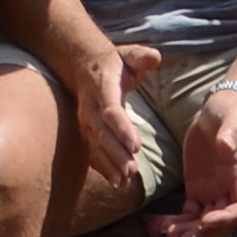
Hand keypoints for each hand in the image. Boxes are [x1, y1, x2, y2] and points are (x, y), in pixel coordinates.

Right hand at [61, 44, 157, 233]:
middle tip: (131, 171)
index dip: (122, 128)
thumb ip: (141, 56)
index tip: (136, 146)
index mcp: (103, 87)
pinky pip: (92, 151)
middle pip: (102, 133)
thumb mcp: (127, 54)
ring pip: (96, 145)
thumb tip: (155, 56)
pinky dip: (102, 167)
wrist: (82, 65)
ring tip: (123, 181)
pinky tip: (116, 182)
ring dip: (109, 164)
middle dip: (116, 153)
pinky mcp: (86, 131)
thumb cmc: (113, 62)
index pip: (111, 110)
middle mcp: (90, 107)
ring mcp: (86, 121)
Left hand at [156, 76, 236, 236]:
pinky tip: (163, 226)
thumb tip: (226, 146)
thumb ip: (230, 133)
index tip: (206, 219)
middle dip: (205, 233)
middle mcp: (231, 190)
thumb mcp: (232, 118)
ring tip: (169, 234)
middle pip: (223, 222)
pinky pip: (190, 212)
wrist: (218, 110)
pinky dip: (179, 221)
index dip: (228, 218)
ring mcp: (214, 192)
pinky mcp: (198, 189)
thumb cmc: (230, 113)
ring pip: (205, 222)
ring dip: (190, 231)